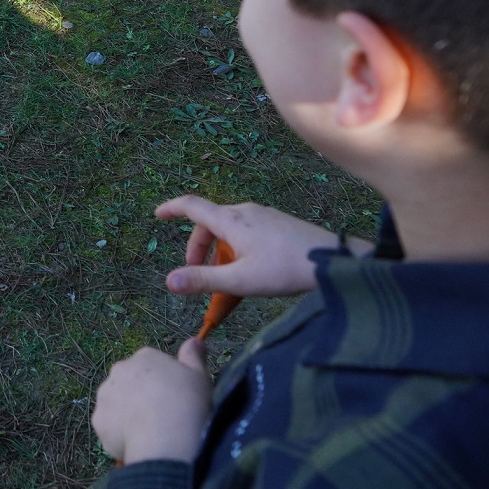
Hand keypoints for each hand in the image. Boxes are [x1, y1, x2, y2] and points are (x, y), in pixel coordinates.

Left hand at [91, 340, 211, 463]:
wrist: (166, 439)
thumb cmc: (187, 403)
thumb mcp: (199, 376)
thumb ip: (193, 355)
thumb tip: (195, 340)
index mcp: (144, 357)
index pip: (151, 365)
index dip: (163, 382)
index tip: (174, 396)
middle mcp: (120, 370)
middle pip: (130, 381)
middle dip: (140, 393)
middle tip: (160, 413)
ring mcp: (106, 395)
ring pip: (116, 402)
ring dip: (127, 411)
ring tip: (148, 429)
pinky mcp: (98, 420)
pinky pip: (110, 424)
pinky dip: (119, 432)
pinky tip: (137, 440)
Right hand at [154, 195, 346, 300]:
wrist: (331, 259)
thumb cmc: (284, 269)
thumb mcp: (239, 280)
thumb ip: (203, 280)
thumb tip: (169, 281)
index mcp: (231, 220)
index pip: (192, 206)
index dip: (172, 209)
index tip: (157, 215)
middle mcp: (245, 211)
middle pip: (209, 222)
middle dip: (197, 247)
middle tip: (197, 274)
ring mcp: (263, 215)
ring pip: (228, 228)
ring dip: (218, 250)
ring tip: (225, 278)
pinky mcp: (278, 223)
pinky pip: (246, 230)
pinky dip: (235, 247)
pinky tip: (248, 270)